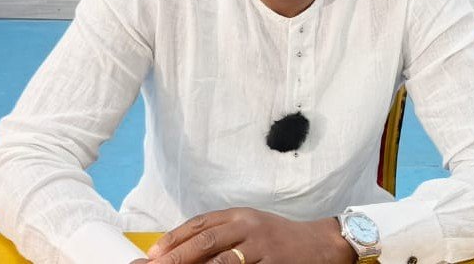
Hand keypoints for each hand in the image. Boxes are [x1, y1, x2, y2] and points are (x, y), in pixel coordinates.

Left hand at [145, 207, 355, 263]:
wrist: (319, 243)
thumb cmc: (280, 237)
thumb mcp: (251, 227)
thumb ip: (224, 233)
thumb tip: (187, 249)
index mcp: (239, 215)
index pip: (200, 223)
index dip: (175, 237)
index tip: (154, 254)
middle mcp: (248, 226)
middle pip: (206, 241)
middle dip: (177, 256)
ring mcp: (261, 246)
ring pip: (221, 261)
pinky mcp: (274, 263)